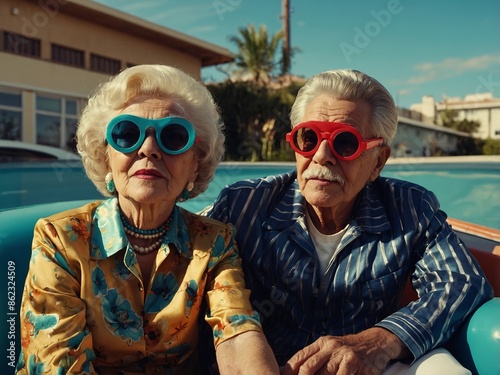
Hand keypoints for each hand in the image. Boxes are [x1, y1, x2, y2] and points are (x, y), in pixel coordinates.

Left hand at [281, 328, 409, 374]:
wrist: (376, 342)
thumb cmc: (349, 351)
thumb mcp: (331, 349)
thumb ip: (315, 359)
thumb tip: (295, 371)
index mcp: (321, 343)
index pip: (299, 358)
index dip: (288, 372)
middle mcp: (330, 347)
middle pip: (308, 368)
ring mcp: (343, 355)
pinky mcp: (355, 363)